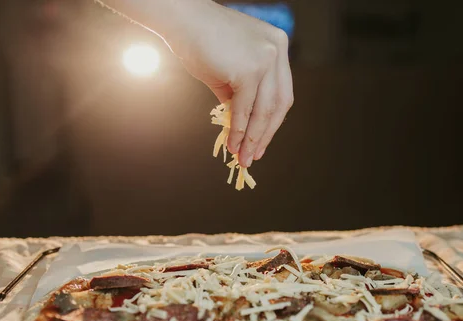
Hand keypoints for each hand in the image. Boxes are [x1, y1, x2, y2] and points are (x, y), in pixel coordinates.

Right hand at [165, 1, 293, 166]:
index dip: (271, 121)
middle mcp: (278, 50)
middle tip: (254, 155)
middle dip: (265, 134)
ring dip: (252, 138)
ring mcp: (266, 59)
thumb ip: (239, 95)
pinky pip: (246, 109)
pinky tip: (234, 144)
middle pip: (279, 104)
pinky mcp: (250, 70)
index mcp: (277, 46)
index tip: (261, 141)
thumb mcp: (228, 70)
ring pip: (264, 110)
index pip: (281, 92)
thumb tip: (240, 126)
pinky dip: (239, 130)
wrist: (181, 21)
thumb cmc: (200, 41)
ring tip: (243, 157)